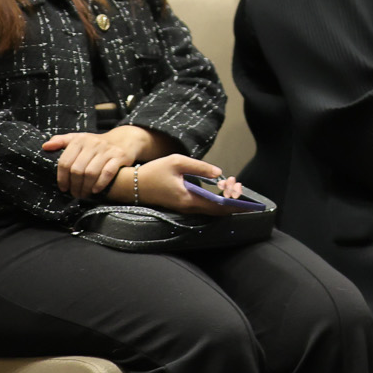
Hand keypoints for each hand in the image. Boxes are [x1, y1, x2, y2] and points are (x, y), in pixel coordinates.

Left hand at [43, 126, 158, 199]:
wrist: (126, 139)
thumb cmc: (97, 144)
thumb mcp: (79, 139)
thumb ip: (61, 141)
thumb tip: (45, 147)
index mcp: (80, 140)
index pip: (65, 162)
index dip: (61, 178)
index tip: (63, 188)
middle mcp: (93, 144)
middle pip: (77, 170)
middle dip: (74, 185)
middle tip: (74, 194)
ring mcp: (107, 150)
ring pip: (91, 173)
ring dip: (85, 187)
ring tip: (83, 194)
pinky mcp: (120, 156)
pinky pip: (108, 172)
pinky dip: (100, 183)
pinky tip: (96, 190)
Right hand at [115, 153, 238, 213]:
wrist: (131, 185)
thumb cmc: (153, 172)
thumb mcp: (177, 162)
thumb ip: (200, 167)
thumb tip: (219, 173)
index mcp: (189, 199)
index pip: (218, 207)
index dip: (233, 201)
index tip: (241, 190)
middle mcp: (189, 207)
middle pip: (218, 210)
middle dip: (232, 197)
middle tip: (235, 182)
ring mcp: (185, 207)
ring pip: (211, 207)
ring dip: (224, 196)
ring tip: (229, 181)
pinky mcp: (182, 205)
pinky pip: (204, 205)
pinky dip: (215, 197)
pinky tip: (218, 185)